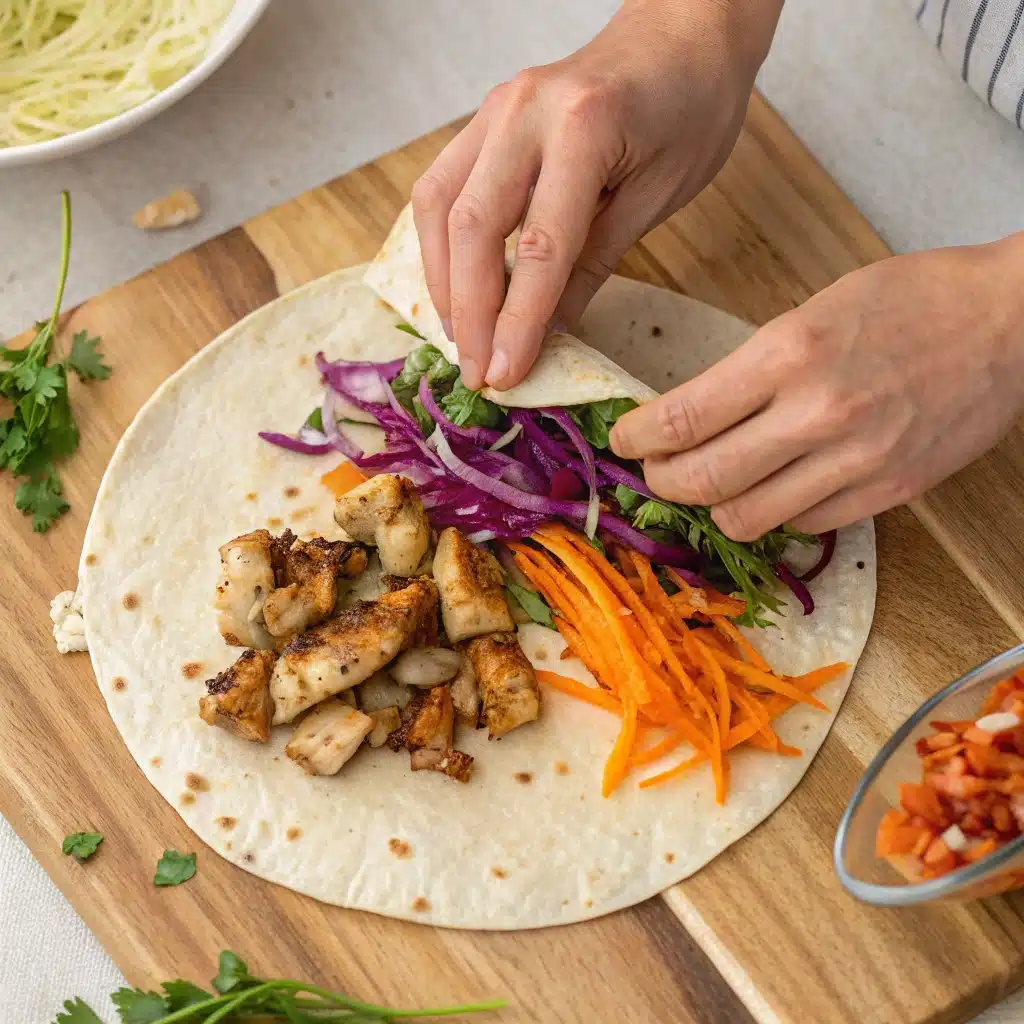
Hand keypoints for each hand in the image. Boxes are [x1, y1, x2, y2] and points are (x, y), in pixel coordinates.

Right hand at [410, 0, 782, 388]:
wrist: (683, 30)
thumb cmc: (690, 108)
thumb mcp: (658, 195)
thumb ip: (594, 263)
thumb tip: (548, 333)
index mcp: (584, 129)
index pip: (539, 247)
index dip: (517, 321)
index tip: (506, 375)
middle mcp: (524, 111)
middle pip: (472, 228)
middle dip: (470, 312)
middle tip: (476, 370)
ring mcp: (495, 108)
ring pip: (440, 206)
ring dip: (443, 281)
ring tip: (461, 336)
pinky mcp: (484, 117)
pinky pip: (442, 186)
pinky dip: (441, 244)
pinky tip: (454, 284)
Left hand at [609, 235, 1023, 538]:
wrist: (1010, 321)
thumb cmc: (910, 299)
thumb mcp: (814, 310)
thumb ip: (753, 367)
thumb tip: (693, 415)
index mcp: (790, 353)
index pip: (682, 418)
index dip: (637, 437)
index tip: (624, 438)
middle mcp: (818, 414)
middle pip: (701, 480)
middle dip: (659, 481)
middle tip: (653, 470)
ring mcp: (856, 461)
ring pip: (745, 519)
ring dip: (713, 506)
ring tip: (711, 483)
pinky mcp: (888, 493)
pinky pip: (802, 526)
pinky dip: (773, 514)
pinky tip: (772, 489)